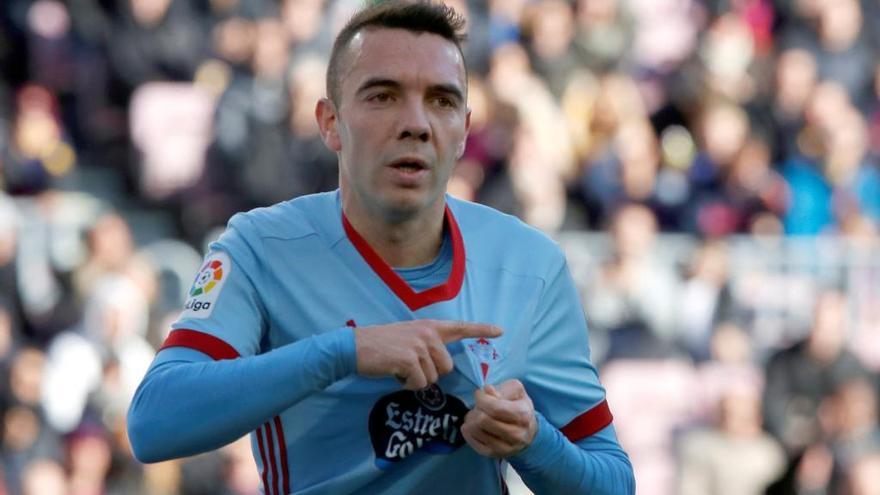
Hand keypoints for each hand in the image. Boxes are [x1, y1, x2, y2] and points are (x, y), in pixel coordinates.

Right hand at [355, 320, 501, 389]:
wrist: (354, 347)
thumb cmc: (379, 345)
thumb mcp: (407, 337)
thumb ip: (426, 344)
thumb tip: (440, 364)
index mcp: (429, 326)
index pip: (460, 327)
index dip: (481, 329)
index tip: (500, 331)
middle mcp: (428, 334)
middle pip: (446, 367)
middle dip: (430, 373)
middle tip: (408, 366)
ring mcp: (419, 346)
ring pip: (433, 377)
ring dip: (416, 380)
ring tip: (398, 367)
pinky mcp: (410, 360)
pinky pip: (420, 384)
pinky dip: (407, 385)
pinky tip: (394, 373)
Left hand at [461, 379, 537, 457]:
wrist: (528, 432)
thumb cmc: (519, 407)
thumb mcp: (516, 392)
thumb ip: (502, 389)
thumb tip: (488, 391)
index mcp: (523, 415)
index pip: (494, 408)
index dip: (481, 399)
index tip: (479, 394)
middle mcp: (516, 434)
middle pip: (482, 420)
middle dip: (476, 409)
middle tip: (478, 406)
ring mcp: (505, 448)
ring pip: (475, 431)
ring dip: (471, 419)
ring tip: (476, 415)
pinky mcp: (494, 454)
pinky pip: (472, 442)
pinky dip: (468, 431)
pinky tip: (473, 425)